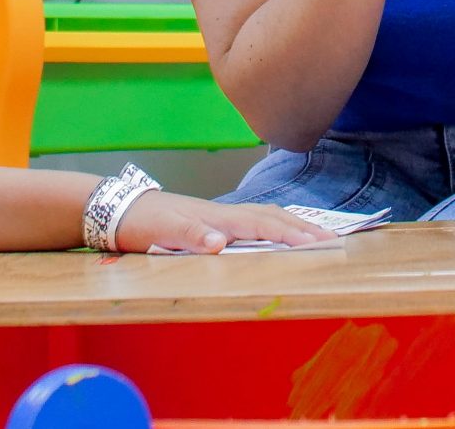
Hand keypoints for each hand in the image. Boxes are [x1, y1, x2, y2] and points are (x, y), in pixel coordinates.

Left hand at [112, 191, 334, 253]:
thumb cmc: (145, 222)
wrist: (121, 210)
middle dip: (304, 229)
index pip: (266, 227)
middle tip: (333, 242)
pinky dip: (275, 226)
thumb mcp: (166, 231)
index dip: (293, 236)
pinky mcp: (214, 221)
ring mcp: (221, 216)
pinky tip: (278, 232)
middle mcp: (226, 215)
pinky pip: (254, 223)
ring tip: (315, 236)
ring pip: (266, 218)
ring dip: (293, 225)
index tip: (320, 245)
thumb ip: (194, 236)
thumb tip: (222, 243)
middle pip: (274, 218)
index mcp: (221, 219)